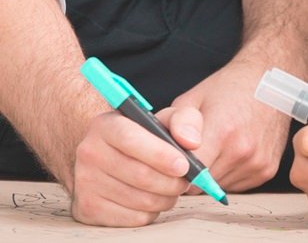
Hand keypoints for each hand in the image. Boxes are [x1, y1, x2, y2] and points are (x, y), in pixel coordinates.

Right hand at [71, 104, 201, 226]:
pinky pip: (132, 219)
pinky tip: (153, 200)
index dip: (161, 155)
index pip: (132, 139)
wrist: (102, 156)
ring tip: (172, 190)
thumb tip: (192, 142)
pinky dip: (150, 213)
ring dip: (164, 199)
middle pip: (139, 175)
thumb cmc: (139, 137)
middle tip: (185, 181)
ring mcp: (85, 183)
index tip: (184, 165)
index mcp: (105, 125)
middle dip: (171, 182)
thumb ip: (183, 120)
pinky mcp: (87, 209)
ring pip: (139, 200)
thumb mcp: (159, 118)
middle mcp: (90, 153)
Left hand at [170, 54, 288, 191]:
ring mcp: (257, 163)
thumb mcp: (193, 98)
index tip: (176, 161)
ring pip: (220, 187)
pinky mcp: (267, 170)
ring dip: (213, 174)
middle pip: (203, 186)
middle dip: (195, 172)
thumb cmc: (229, 87)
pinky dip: (230, 173)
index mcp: (222, 131)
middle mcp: (243, 151)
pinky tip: (232, 150)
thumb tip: (166, 151)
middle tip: (197, 147)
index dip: (178, 171)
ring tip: (218, 146)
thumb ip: (173, 123)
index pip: (189, 177)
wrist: (270, 79)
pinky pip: (237, 184)